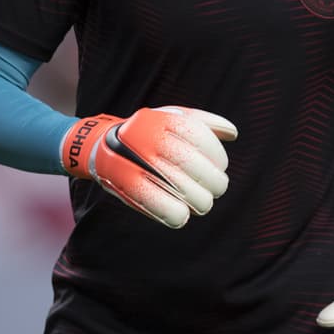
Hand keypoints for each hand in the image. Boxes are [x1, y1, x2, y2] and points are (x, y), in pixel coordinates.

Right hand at [61, 106, 236, 227]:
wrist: (101, 147)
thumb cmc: (148, 134)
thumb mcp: (173, 118)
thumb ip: (204, 122)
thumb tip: (232, 133)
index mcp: (166, 120)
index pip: (203, 139)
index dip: (217, 157)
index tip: (220, 167)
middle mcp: (153, 138)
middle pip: (196, 167)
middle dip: (213, 182)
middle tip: (216, 189)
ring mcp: (139, 162)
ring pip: (184, 189)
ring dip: (200, 201)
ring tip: (202, 204)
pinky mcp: (128, 185)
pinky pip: (160, 205)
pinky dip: (176, 214)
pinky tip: (182, 215)